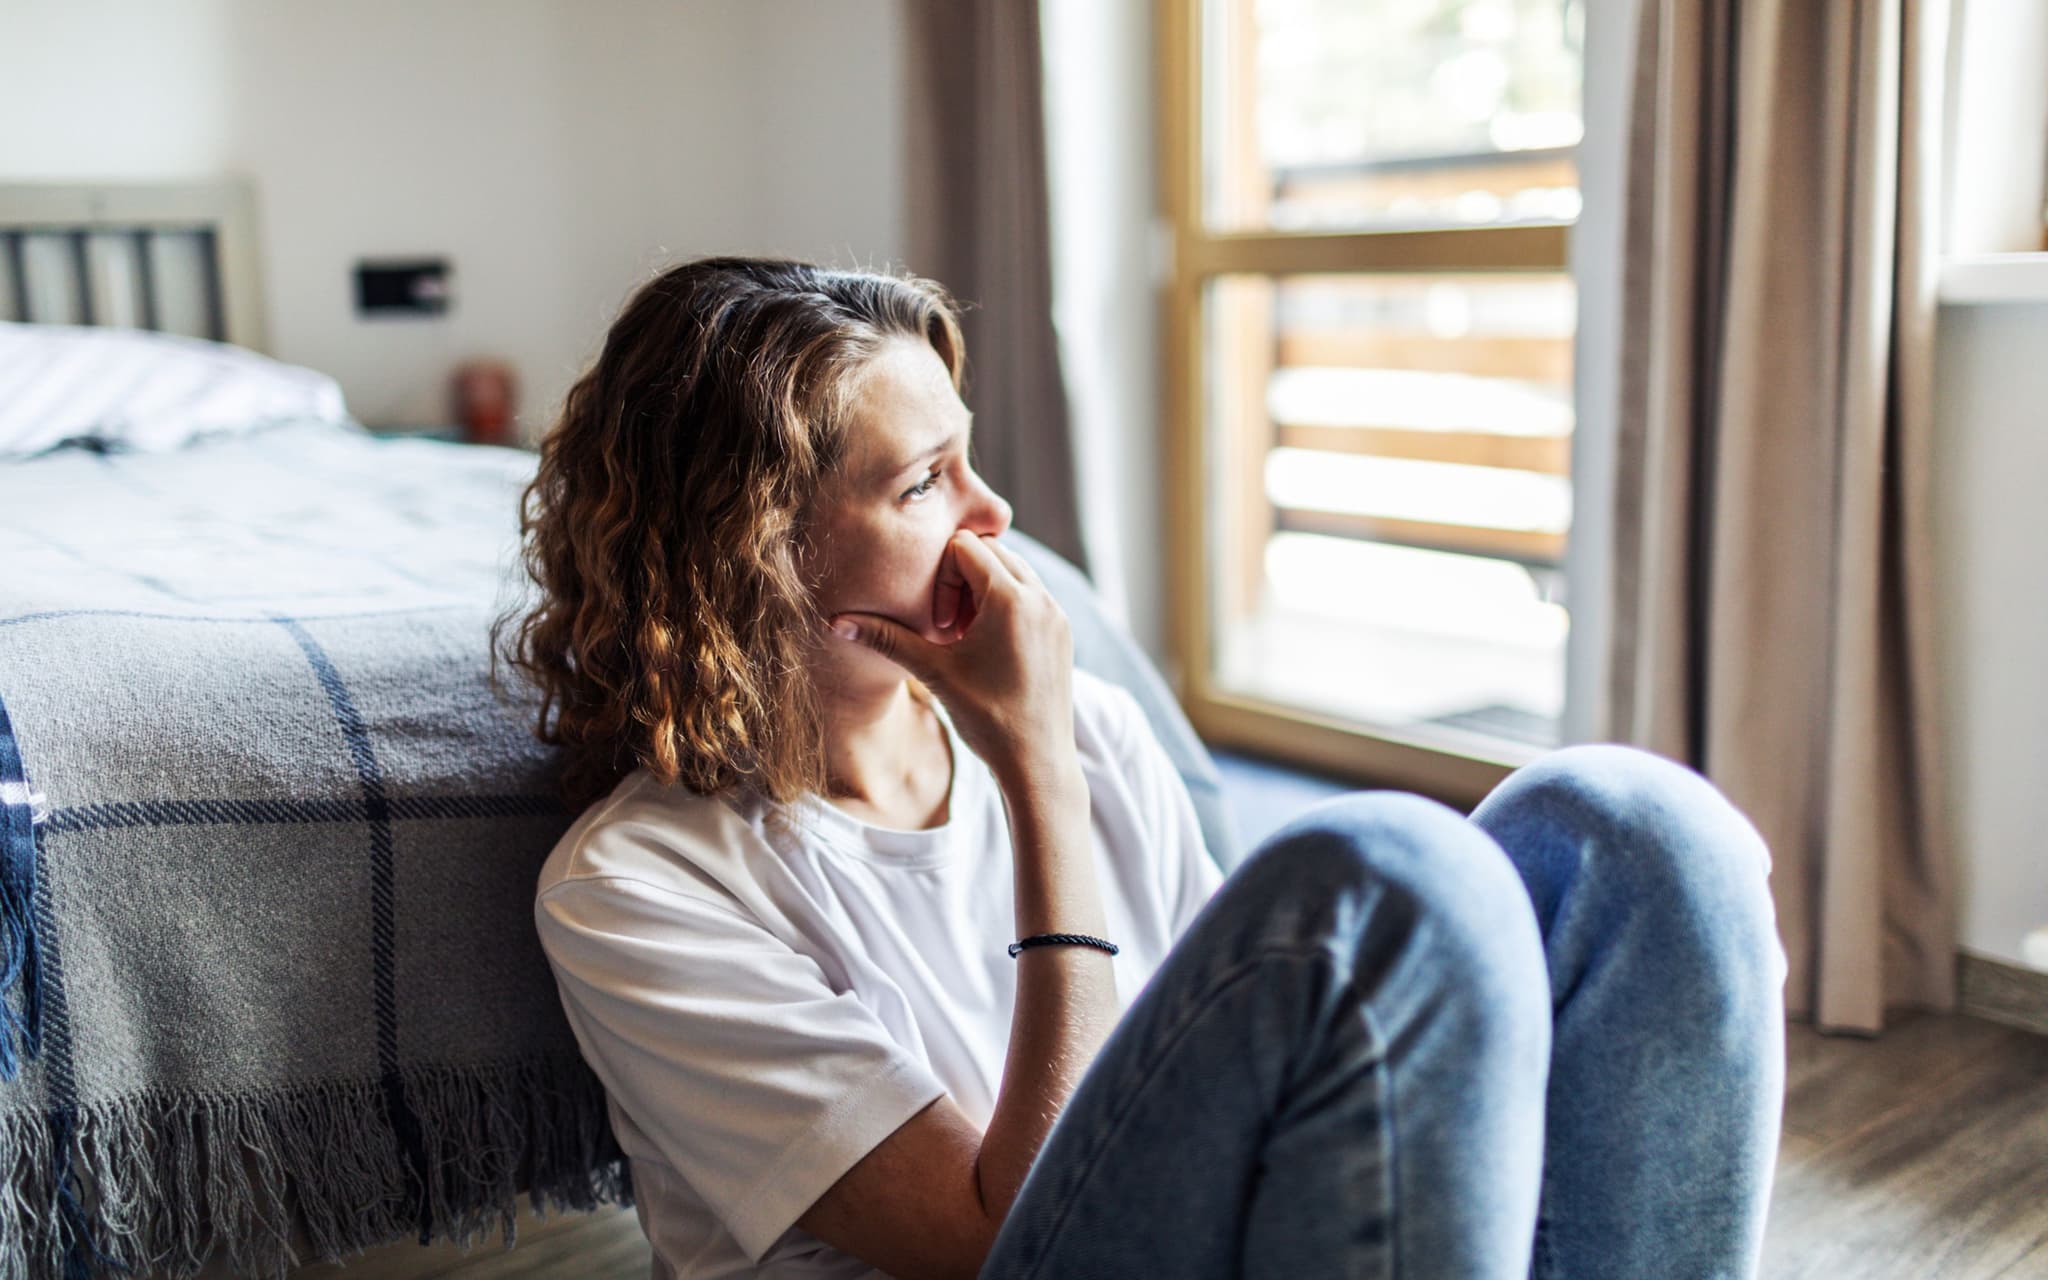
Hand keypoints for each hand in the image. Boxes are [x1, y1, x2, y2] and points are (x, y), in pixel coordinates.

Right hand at [829, 531, 1075, 786]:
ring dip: (983, 590)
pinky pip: (1031, 594)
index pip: (964, 546)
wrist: (1037, 762)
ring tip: (965, 637)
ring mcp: (1056, 613)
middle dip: (961, 579)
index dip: (939, 575)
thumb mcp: (933, 673)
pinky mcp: (1062, 630)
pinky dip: (1005, 605)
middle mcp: (1040, 597)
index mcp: (1010, 598)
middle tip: (946, 627)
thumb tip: (835, 623)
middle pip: (990, 551)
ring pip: (1012, 570)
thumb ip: (886, 639)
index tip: (936, 623)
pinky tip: (987, 647)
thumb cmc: (985, 718)